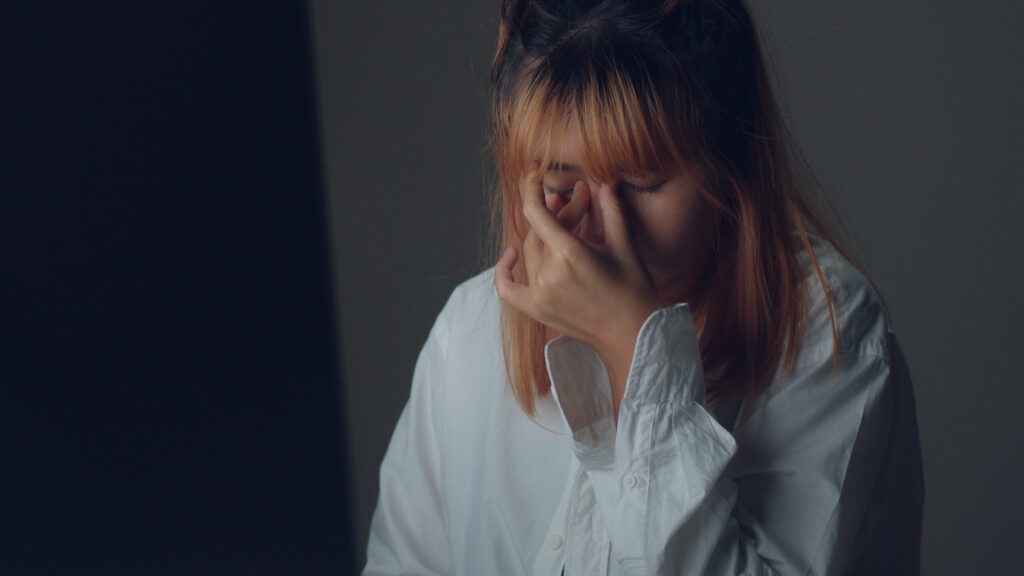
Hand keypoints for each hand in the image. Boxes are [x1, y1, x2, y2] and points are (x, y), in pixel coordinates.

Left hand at [495, 164, 660, 417]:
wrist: (632, 336)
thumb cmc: (634, 291)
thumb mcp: (626, 248)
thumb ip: (612, 212)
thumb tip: (604, 183)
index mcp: (570, 255)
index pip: (537, 212)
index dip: (532, 186)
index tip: (535, 171)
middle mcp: (549, 275)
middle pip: (539, 231)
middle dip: (558, 211)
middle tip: (576, 201)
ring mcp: (540, 294)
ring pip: (530, 252)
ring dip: (543, 234)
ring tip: (563, 222)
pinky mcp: (537, 310)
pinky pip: (508, 288)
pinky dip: (504, 270)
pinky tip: (511, 254)